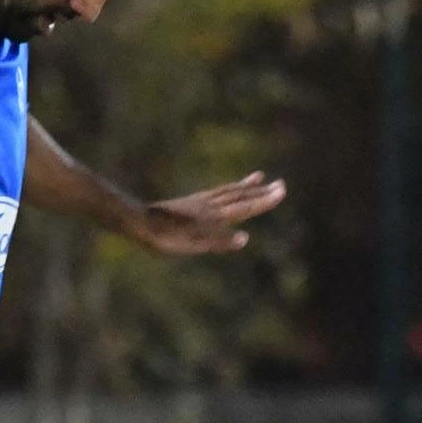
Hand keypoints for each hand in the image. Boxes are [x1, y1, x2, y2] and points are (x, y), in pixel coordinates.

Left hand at [126, 171, 286, 254]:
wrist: (140, 222)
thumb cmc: (166, 239)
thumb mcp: (193, 245)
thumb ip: (219, 242)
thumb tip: (245, 238)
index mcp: (214, 217)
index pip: (245, 207)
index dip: (264, 200)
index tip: (282, 191)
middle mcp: (210, 206)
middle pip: (240, 196)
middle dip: (260, 191)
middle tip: (281, 184)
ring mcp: (201, 202)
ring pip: (229, 191)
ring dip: (246, 186)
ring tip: (259, 176)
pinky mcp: (191, 202)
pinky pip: (217, 192)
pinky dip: (229, 188)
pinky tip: (229, 189)